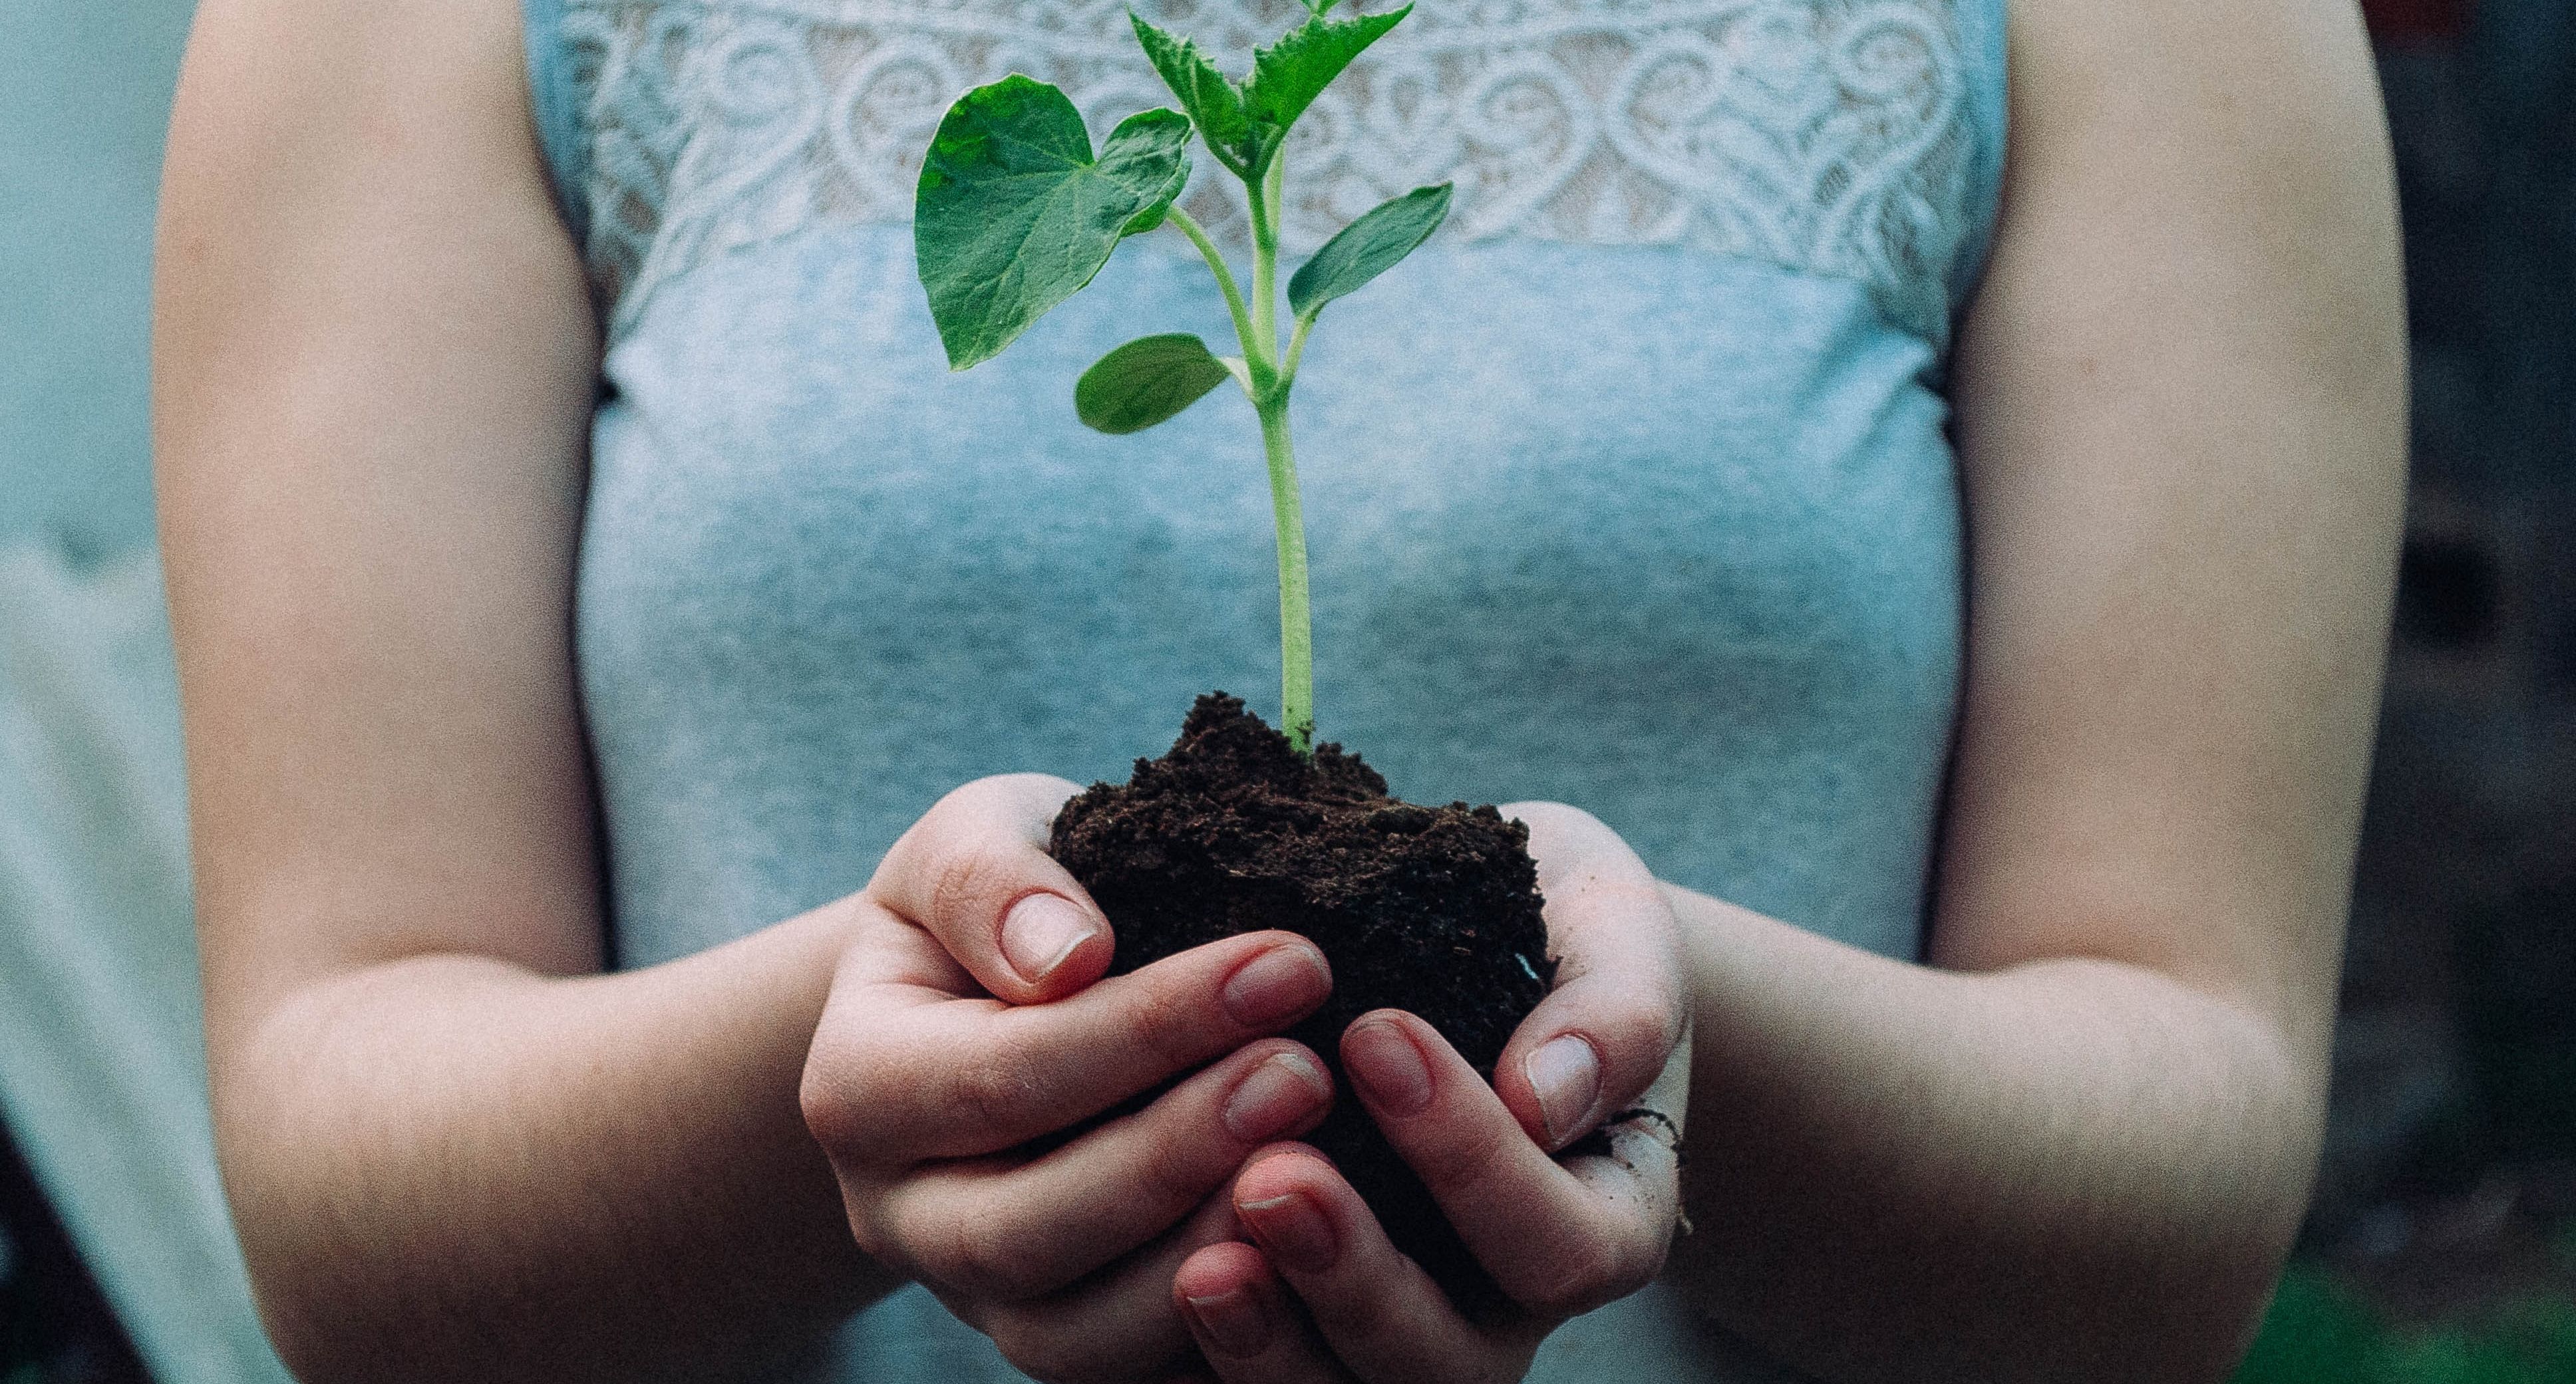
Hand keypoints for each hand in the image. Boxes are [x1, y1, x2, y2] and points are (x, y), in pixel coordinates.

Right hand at [800, 774, 1340, 1382]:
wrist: (998, 995)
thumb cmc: (1006, 905)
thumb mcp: (973, 840)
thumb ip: (994, 880)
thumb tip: (1067, 954)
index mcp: (858, 1087)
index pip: (1003, 1075)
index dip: (1151, 1027)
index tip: (1292, 961)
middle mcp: (901, 1215)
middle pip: (1028, 1228)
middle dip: (1179, 1153)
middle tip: (1310, 1072)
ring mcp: (976, 1298)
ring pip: (1076, 1337)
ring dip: (1205, 1258)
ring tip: (1323, 1168)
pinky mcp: (1062, 1339)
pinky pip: (1134, 1374)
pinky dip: (1225, 1337)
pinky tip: (1318, 1260)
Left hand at [1169, 802, 1691, 1382]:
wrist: (1474, 937)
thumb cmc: (1555, 924)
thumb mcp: (1610, 925)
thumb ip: (1614, 1008)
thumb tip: (1545, 1097)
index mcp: (1604, 1217)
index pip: (1560, 1244)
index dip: (1474, 1162)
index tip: (1376, 1033)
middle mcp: (1506, 1305)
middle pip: (1448, 1362)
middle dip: (1357, 1277)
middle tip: (1271, 1176)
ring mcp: (1403, 1331)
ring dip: (1271, 1343)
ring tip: (1201, 1267)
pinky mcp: (1306, 1326)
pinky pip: (1263, 1378)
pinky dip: (1204, 1353)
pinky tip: (1154, 1282)